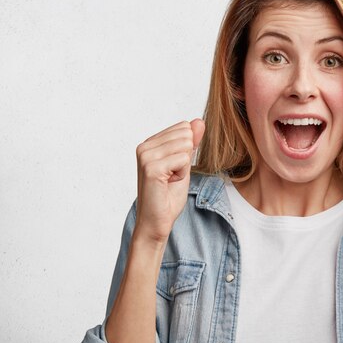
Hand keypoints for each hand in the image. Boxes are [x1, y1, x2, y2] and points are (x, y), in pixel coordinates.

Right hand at [134, 119, 204, 243]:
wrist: (156, 222)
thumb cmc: (168, 196)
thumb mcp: (184, 164)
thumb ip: (191, 142)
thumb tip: (199, 121)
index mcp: (150, 143)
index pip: (184, 128)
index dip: (187, 152)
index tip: (174, 170)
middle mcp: (144, 146)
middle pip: (186, 135)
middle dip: (187, 159)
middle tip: (172, 177)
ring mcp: (146, 156)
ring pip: (186, 146)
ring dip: (184, 167)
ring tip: (170, 180)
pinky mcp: (151, 168)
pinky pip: (184, 159)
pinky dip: (182, 174)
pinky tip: (168, 184)